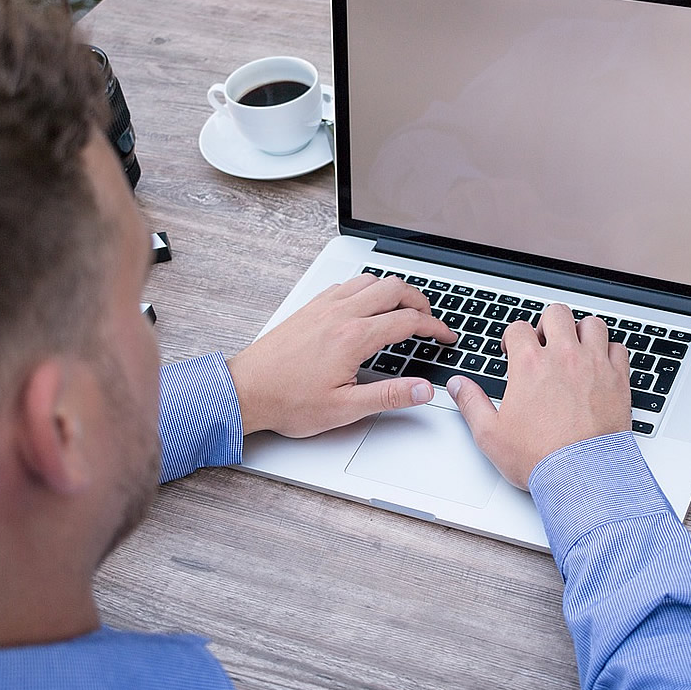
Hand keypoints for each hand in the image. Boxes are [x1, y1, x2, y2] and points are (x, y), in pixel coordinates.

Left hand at [226, 273, 457, 436]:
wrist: (245, 390)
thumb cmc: (288, 401)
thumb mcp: (346, 409)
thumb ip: (390, 396)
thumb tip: (423, 390)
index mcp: (354, 337)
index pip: (408, 321)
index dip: (435, 328)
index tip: (445, 337)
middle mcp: (340, 314)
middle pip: (394, 288)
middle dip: (420, 301)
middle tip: (429, 319)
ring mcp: (323, 306)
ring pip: (370, 280)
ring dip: (393, 290)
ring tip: (404, 308)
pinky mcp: (310, 307)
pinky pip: (346, 284)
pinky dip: (366, 289)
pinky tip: (366, 306)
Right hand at [447, 303, 630, 488]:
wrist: (583, 475)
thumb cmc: (541, 457)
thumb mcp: (491, 434)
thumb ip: (471, 404)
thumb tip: (458, 386)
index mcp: (530, 364)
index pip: (518, 328)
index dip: (513, 337)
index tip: (514, 350)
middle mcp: (564, 357)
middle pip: (556, 314)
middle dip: (547, 324)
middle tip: (545, 343)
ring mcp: (594, 365)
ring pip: (592, 324)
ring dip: (581, 332)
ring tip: (575, 348)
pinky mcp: (618, 379)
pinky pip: (619, 348)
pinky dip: (610, 352)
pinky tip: (602, 365)